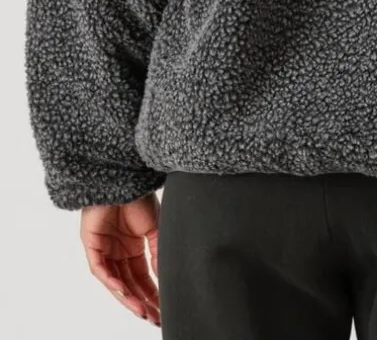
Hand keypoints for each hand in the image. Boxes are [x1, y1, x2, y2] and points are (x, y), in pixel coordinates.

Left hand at [80, 193, 160, 325]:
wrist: (124, 178)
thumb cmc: (139, 197)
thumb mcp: (156, 228)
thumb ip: (159, 252)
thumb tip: (166, 276)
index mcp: (133, 247)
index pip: (142, 277)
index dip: (152, 293)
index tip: (163, 308)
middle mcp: (118, 252)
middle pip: (129, 284)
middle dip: (141, 302)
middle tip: (154, 317)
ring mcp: (104, 249)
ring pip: (115, 281)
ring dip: (128, 297)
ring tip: (141, 311)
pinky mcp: (92, 244)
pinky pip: (100, 269)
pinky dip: (111, 281)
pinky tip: (124, 291)